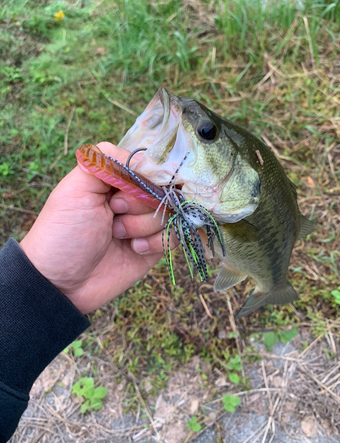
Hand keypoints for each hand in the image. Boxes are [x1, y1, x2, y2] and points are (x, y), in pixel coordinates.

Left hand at [20, 142, 176, 313]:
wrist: (61, 284)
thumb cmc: (63, 233)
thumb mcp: (76, 189)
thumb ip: (106, 161)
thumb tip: (145, 158)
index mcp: (113, 178)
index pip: (147, 164)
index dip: (141, 178)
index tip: (118, 194)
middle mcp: (132, 197)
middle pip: (162, 187)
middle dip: (139, 204)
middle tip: (113, 215)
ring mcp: (145, 221)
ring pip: (170, 211)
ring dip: (143, 225)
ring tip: (117, 236)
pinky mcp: (154, 245)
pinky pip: (174, 234)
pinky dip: (155, 242)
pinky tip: (133, 250)